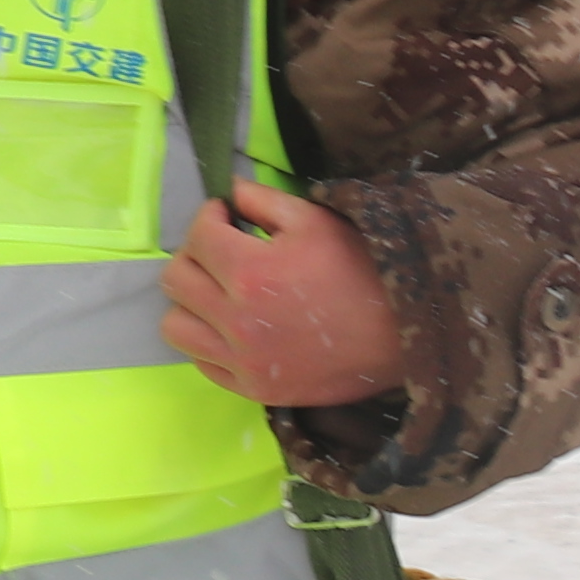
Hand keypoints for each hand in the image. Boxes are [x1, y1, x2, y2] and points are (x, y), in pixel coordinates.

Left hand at [160, 178, 411, 409]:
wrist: (404, 334)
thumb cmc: (363, 270)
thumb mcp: (317, 221)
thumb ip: (265, 201)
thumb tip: (230, 192)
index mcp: (249, 271)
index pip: (198, 234)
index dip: (210, 216)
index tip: (228, 217)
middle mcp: (235, 318)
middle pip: (176, 279)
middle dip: (195, 255)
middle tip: (222, 252)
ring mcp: (241, 359)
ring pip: (175, 326)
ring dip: (191, 302)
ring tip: (219, 294)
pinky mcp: (253, 387)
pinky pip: (201, 363)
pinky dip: (208, 341)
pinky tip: (234, 328)